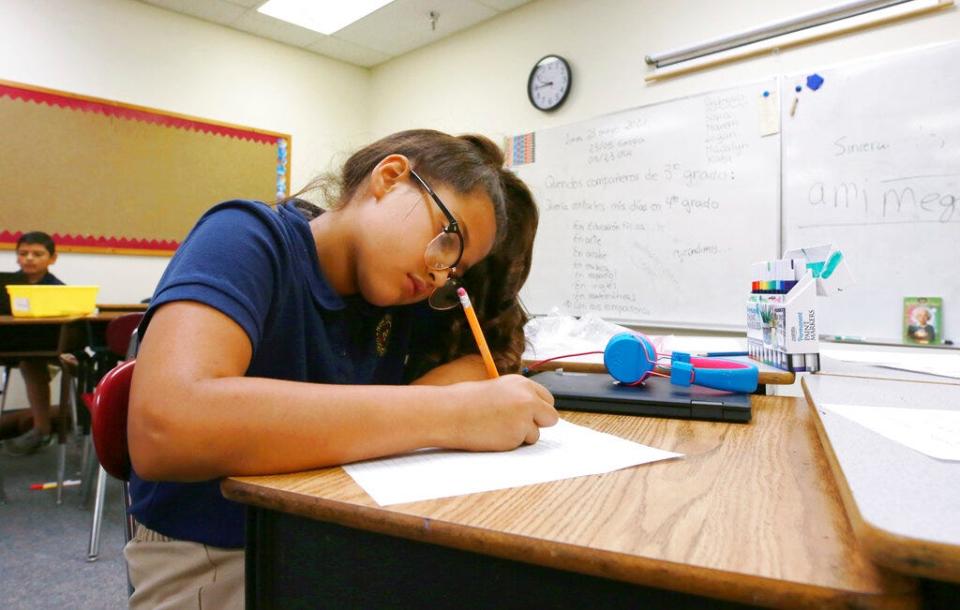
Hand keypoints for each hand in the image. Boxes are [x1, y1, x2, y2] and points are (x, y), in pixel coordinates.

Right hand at [443, 374, 557, 451]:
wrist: (448, 413)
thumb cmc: (465, 401)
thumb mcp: (496, 389)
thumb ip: (516, 398)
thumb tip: (532, 411)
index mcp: (522, 383)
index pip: (547, 399)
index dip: (538, 409)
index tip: (528, 414)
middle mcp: (527, 399)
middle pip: (550, 417)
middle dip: (538, 423)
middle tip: (518, 425)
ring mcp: (523, 419)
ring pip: (535, 435)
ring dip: (521, 435)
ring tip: (496, 427)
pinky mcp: (516, 436)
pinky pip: (521, 445)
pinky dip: (510, 443)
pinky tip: (492, 434)